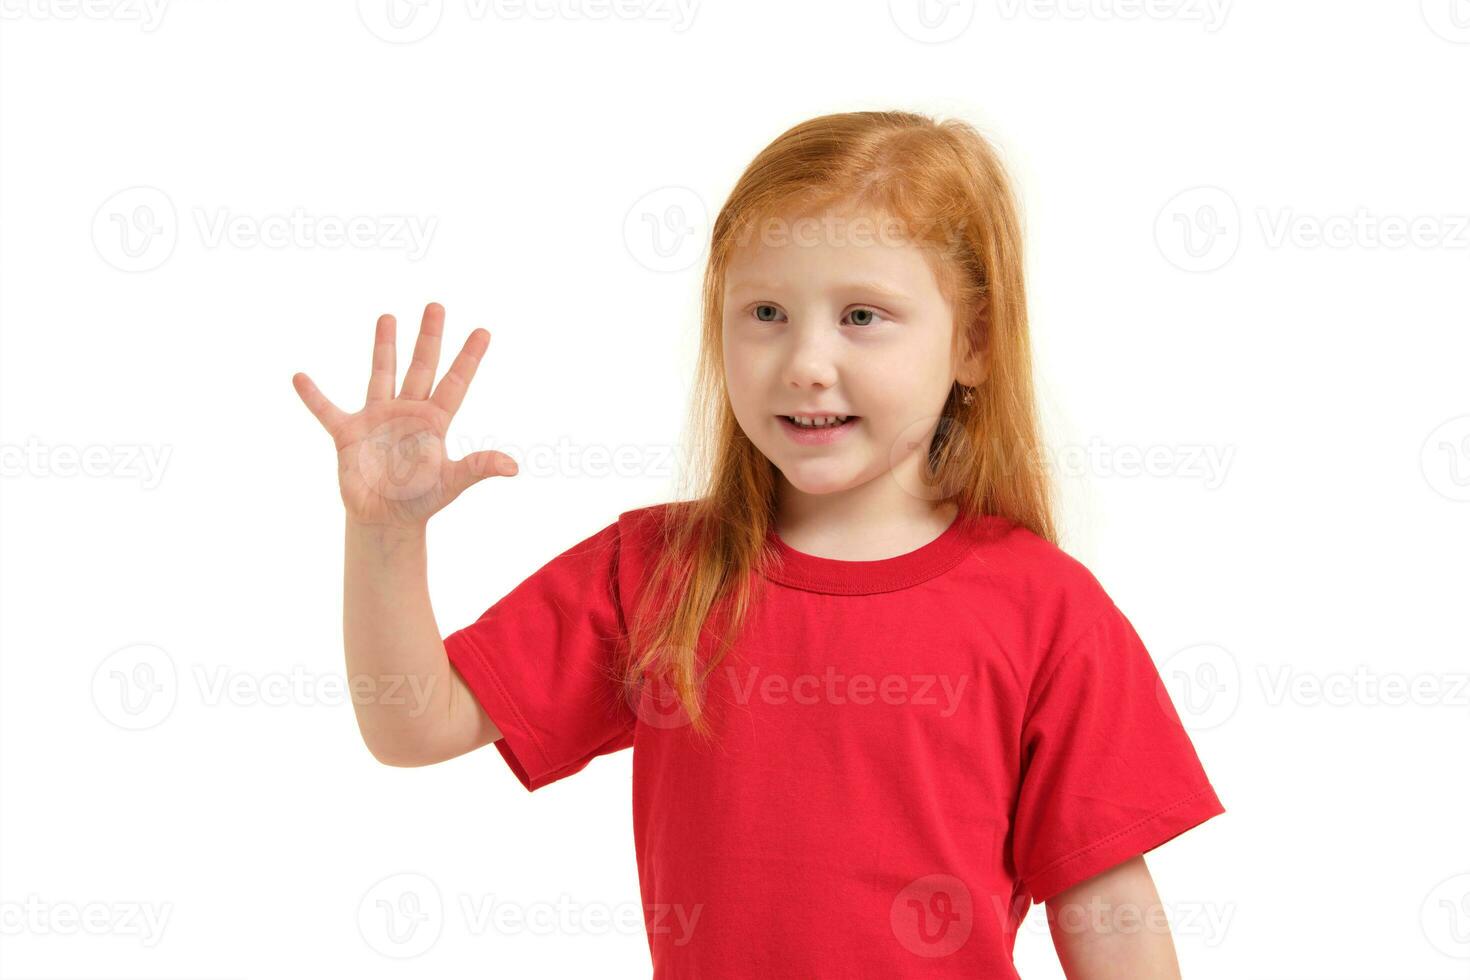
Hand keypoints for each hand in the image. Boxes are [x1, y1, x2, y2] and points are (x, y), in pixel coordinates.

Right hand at [292, 302, 517, 528]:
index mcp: (433, 421)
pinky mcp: (347, 433)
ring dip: (385, 347)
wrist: (385, 521)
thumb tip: (514, 467)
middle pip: (421, 366)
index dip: (469, 358)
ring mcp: (376, 418)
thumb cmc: (420, 501)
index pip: (455, 382)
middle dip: (429, 337)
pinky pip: (326, 410)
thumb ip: (477, 468)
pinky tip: (299, 377)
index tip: (484, 331)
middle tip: (436, 305)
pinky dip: (313, 396)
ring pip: (382, 373)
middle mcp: (407, 412)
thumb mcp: (451, 482)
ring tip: (388, 316)